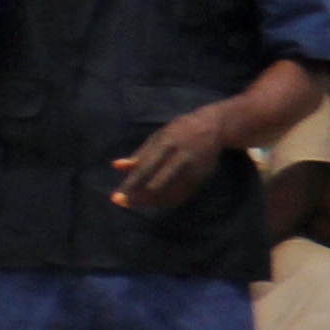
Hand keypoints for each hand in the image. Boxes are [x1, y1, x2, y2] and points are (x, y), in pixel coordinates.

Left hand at [109, 104, 250, 218]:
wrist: (213, 127)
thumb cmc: (178, 131)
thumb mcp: (158, 136)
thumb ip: (139, 153)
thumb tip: (116, 165)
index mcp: (167, 144)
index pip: (145, 168)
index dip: (130, 184)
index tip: (116, 196)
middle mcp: (181, 158)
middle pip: (157, 184)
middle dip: (139, 197)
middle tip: (122, 202)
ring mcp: (194, 170)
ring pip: (170, 193)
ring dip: (151, 201)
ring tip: (135, 202)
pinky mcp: (202, 178)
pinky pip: (182, 195)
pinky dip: (166, 201)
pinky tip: (154, 201)